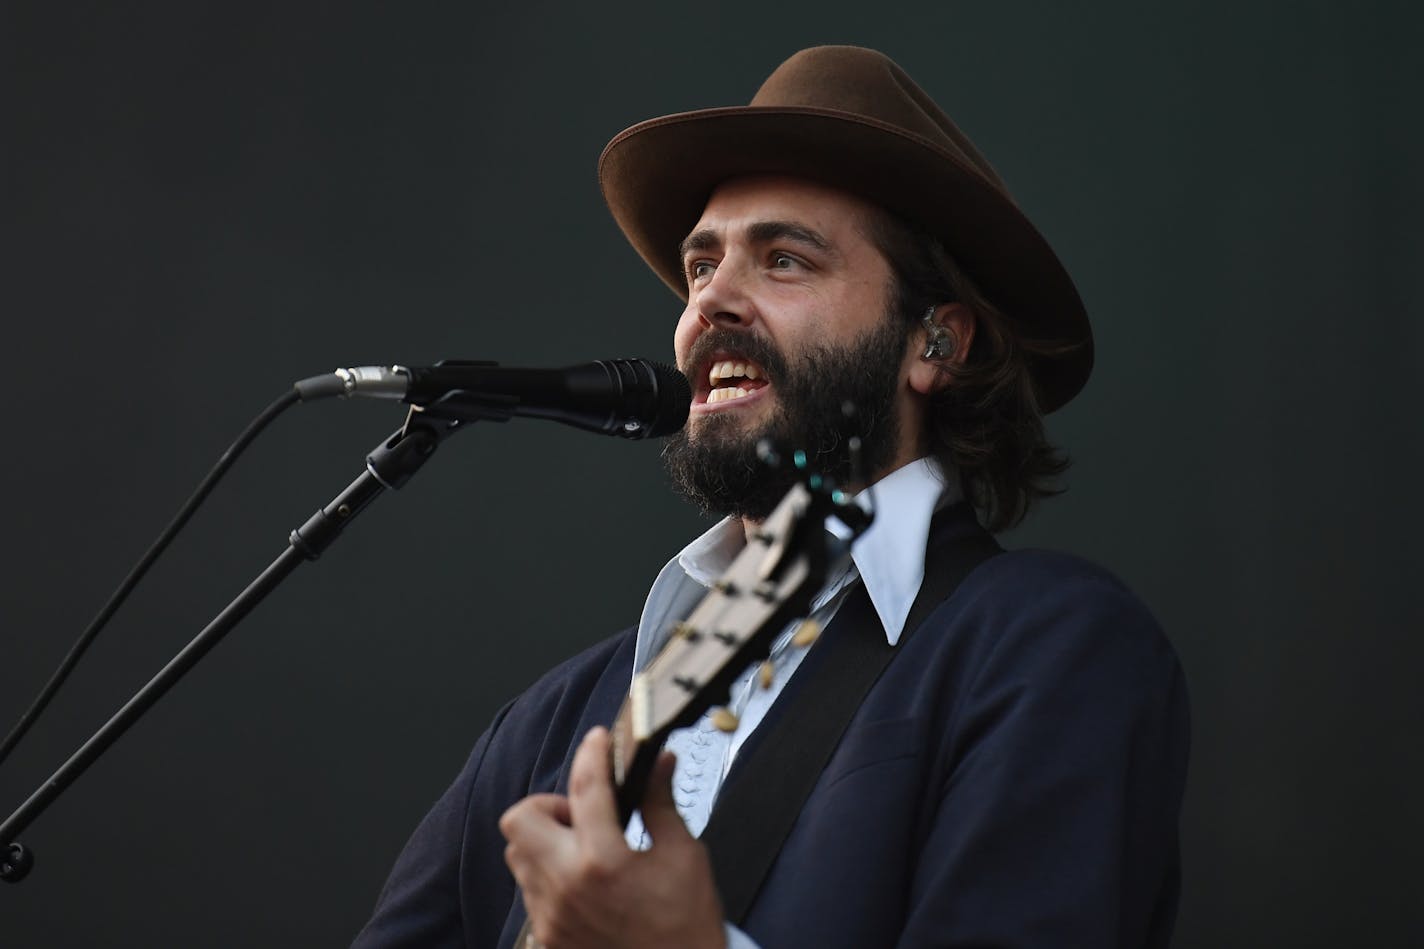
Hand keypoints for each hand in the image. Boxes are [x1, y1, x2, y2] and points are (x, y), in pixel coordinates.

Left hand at [500, 727, 726, 948]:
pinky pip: (530, 889)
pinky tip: (584, 878)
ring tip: (585, 846)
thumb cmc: (687, 928)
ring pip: (518, 854)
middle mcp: (566, 888)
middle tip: (584, 812)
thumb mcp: (683, 856)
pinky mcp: (547, 936)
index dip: (593, 752)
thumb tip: (659, 763)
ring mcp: (551, 915)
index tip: (600, 741)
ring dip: (546, 838)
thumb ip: (660, 803)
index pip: (585, 786)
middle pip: (521, 818)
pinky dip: (550, 872)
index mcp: (603, 862)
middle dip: (550, 804)